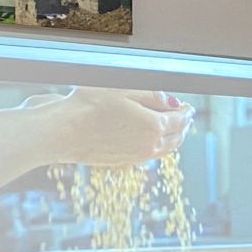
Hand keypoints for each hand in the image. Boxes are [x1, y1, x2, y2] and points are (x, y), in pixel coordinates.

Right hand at [25, 87, 193, 168]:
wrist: (64, 132)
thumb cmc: (89, 107)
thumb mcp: (124, 90)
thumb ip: (152, 96)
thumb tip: (172, 101)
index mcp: (154, 126)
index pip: (179, 120)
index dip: (186, 112)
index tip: (187, 107)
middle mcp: (150, 145)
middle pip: (176, 137)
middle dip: (183, 126)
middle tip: (184, 117)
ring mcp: (138, 156)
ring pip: (165, 149)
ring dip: (172, 138)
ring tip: (172, 129)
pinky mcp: (125, 161)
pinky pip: (149, 155)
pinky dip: (158, 146)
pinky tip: (151, 139)